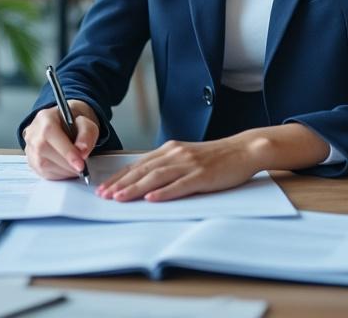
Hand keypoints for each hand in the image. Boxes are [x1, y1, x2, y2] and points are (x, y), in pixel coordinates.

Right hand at [23, 100, 99, 179]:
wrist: (64, 127)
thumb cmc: (74, 125)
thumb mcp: (86, 123)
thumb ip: (86, 134)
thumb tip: (82, 150)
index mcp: (45, 118)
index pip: (50, 133)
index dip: (65, 151)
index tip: (80, 164)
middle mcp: (33, 132)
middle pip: (44, 150)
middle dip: (67, 163)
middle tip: (82, 167)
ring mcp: (29, 148)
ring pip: (43, 165)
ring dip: (64, 170)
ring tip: (75, 167)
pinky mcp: (31, 162)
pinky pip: (43, 173)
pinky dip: (59, 174)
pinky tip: (67, 169)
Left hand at [95, 135, 261, 202]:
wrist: (243, 150)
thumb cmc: (216, 157)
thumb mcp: (186, 156)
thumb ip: (167, 165)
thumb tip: (145, 179)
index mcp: (169, 150)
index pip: (138, 164)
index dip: (119, 176)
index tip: (103, 187)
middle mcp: (175, 154)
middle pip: (142, 170)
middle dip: (121, 183)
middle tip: (103, 195)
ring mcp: (189, 164)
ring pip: (156, 177)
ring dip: (135, 188)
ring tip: (119, 198)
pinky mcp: (203, 175)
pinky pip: (180, 184)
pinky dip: (164, 192)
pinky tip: (151, 198)